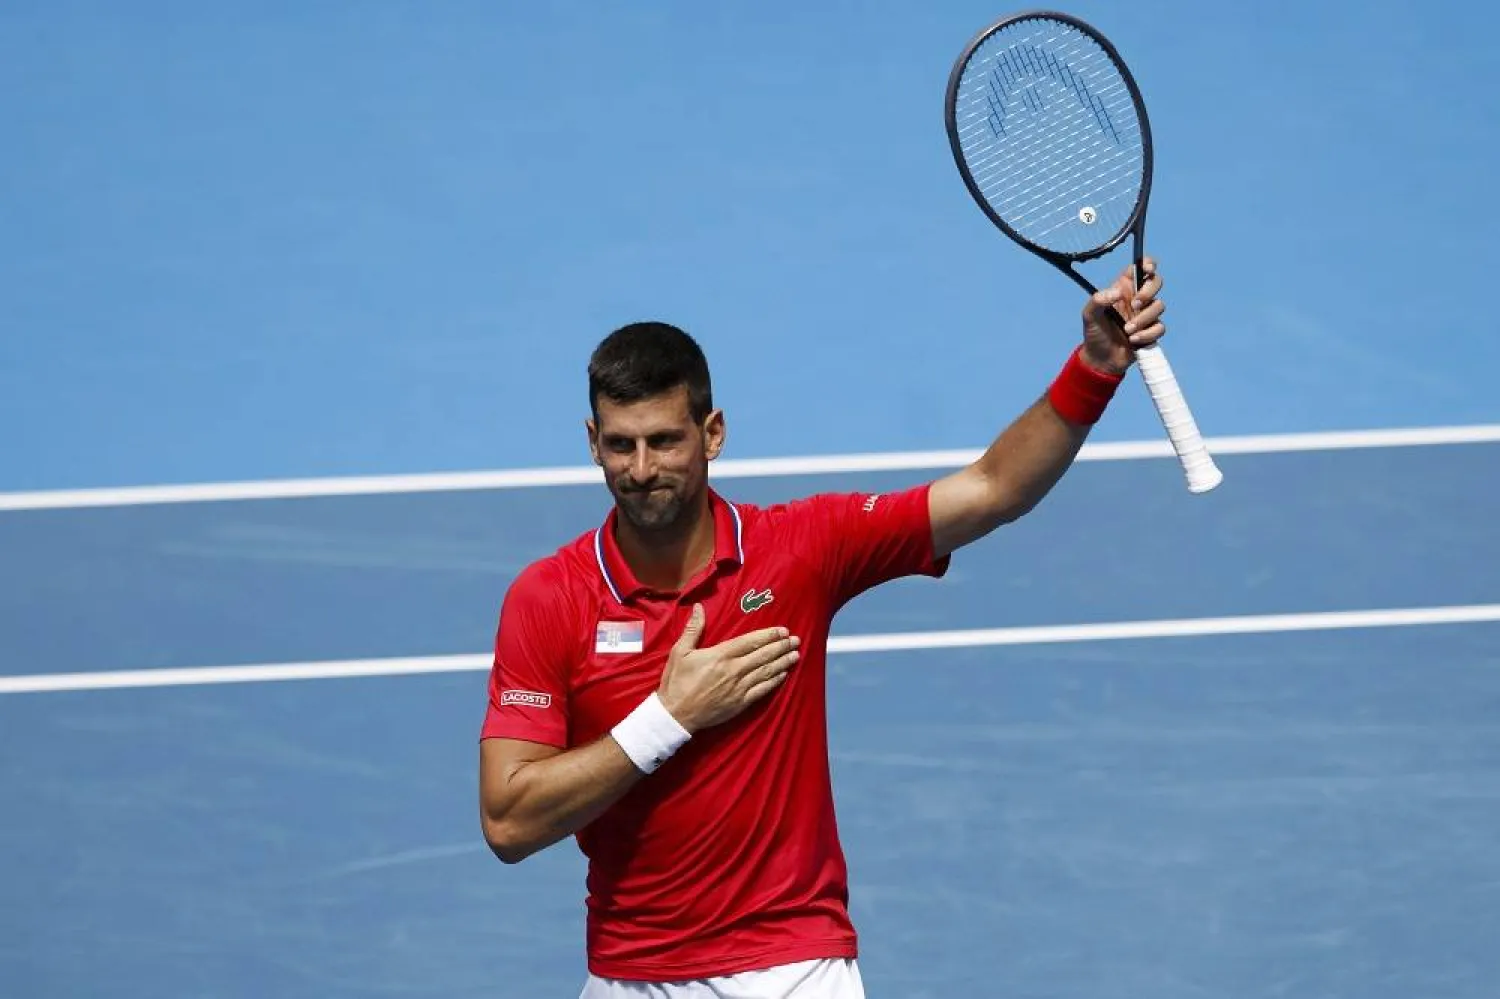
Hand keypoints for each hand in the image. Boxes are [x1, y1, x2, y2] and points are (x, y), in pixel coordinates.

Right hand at [656, 604, 799, 733]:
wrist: (675, 715)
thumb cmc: (676, 682)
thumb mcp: (679, 652)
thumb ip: (693, 629)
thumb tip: (698, 607)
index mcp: (720, 655)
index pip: (750, 642)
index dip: (768, 635)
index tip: (782, 630)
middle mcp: (733, 670)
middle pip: (763, 656)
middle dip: (781, 647)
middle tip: (796, 640)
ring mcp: (738, 688)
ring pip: (766, 672)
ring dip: (782, 662)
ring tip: (796, 654)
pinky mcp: (740, 703)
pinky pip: (762, 690)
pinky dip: (774, 682)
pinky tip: (784, 675)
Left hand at [1080, 257, 1166, 375]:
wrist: (1101, 360)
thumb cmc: (1094, 334)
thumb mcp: (1089, 315)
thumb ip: (1098, 300)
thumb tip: (1117, 292)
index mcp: (1123, 288)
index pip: (1140, 267)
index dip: (1147, 264)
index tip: (1147, 269)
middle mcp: (1137, 298)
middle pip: (1156, 282)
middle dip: (1148, 292)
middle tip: (1135, 305)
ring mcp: (1146, 314)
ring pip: (1159, 306)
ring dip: (1143, 319)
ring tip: (1127, 331)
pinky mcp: (1151, 330)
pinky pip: (1160, 327)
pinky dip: (1147, 334)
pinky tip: (1133, 341)